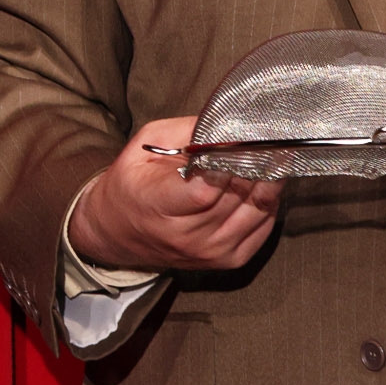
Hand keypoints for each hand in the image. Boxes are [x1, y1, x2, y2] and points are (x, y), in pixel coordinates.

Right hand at [67, 116, 288, 274]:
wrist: (117, 231)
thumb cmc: (132, 182)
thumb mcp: (146, 145)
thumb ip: (187, 132)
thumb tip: (230, 124)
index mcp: (157, 205)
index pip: (206, 190)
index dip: (228, 162)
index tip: (236, 141)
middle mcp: (186, 236)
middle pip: (237, 195)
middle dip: (253, 164)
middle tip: (259, 142)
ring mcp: (210, 252)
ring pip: (259, 209)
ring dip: (267, 181)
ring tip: (267, 159)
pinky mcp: (228, 260)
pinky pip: (264, 227)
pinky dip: (268, 203)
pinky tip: (260, 185)